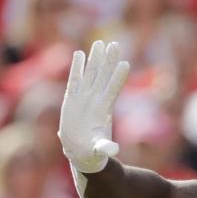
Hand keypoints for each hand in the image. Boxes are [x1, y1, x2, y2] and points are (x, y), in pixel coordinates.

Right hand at [58, 40, 130, 172]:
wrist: (82, 153)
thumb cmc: (92, 153)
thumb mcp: (99, 151)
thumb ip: (105, 148)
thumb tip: (113, 150)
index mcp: (103, 111)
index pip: (112, 90)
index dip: (118, 78)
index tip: (125, 64)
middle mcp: (95, 101)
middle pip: (102, 77)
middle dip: (108, 61)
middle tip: (114, 44)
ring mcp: (83, 99)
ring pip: (90, 75)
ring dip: (94, 59)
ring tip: (99, 43)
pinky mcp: (71, 100)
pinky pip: (74, 80)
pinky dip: (76, 68)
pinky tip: (79, 54)